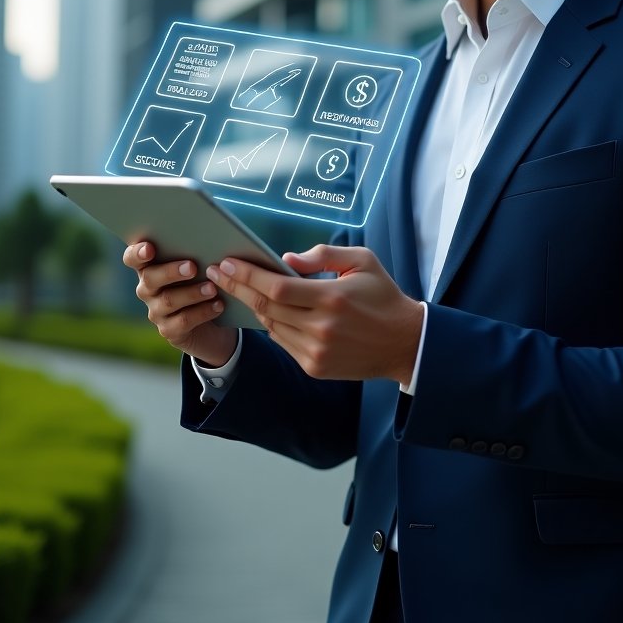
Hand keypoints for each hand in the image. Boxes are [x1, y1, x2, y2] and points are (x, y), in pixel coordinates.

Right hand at [124, 241, 238, 366]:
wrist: (211, 321)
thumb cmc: (202, 281)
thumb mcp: (199, 265)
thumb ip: (195, 252)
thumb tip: (209, 239)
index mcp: (149, 267)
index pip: (132, 258)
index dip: (137, 253)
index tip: (150, 248)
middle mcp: (147, 289)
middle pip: (150, 278)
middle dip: (171, 272)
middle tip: (192, 267)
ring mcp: (156, 311)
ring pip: (168, 301)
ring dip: (192, 293)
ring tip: (212, 288)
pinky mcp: (169, 330)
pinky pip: (182, 321)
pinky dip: (202, 312)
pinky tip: (218, 305)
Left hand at [207, 245, 423, 386]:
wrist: (404, 343)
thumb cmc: (382, 295)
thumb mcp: (362, 261)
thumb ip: (323, 255)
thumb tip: (284, 259)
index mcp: (332, 298)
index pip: (277, 286)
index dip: (247, 275)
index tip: (226, 263)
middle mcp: (321, 328)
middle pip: (266, 306)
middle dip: (237, 288)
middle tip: (217, 273)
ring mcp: (316, 351)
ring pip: (271, 326)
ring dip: (253, 306)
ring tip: (238, 289)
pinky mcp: (315, 367)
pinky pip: (283, 342)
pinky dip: (272, 325)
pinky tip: (267, 310)